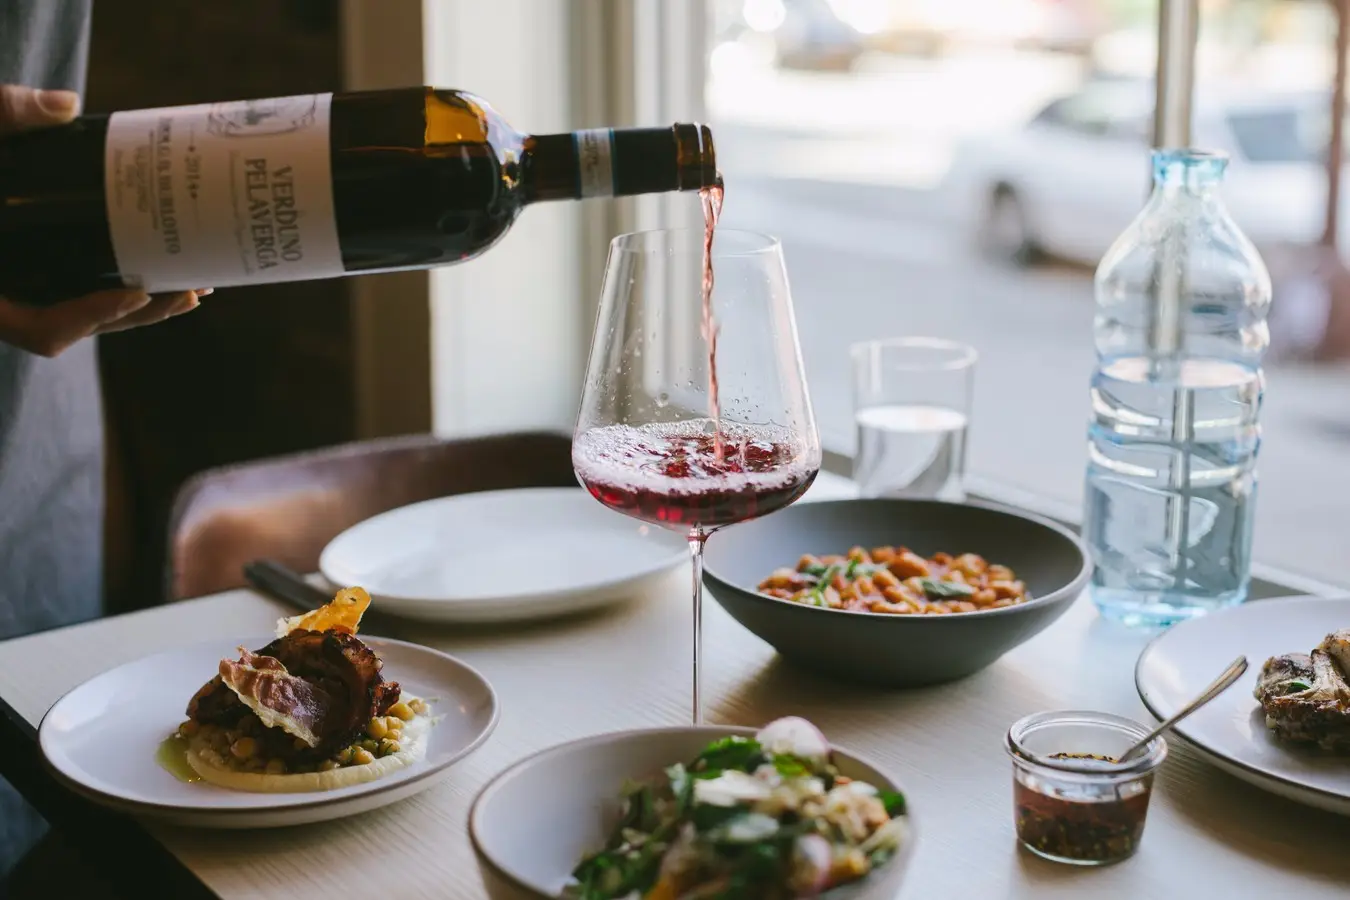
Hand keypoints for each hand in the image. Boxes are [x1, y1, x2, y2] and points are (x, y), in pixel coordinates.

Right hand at [0, 84, 208, 357]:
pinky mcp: (29, 275)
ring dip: (136, 309)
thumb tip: (64, 107)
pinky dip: (114, 291)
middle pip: (74, 329)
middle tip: (192, 290)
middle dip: (135, 314)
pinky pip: (73, 296)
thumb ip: (3, 114)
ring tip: (194, 287)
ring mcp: (13, 289)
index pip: (36, 328)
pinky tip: (162, 272)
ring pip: (77, 318)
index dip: (87, 317)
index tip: (136, 292)